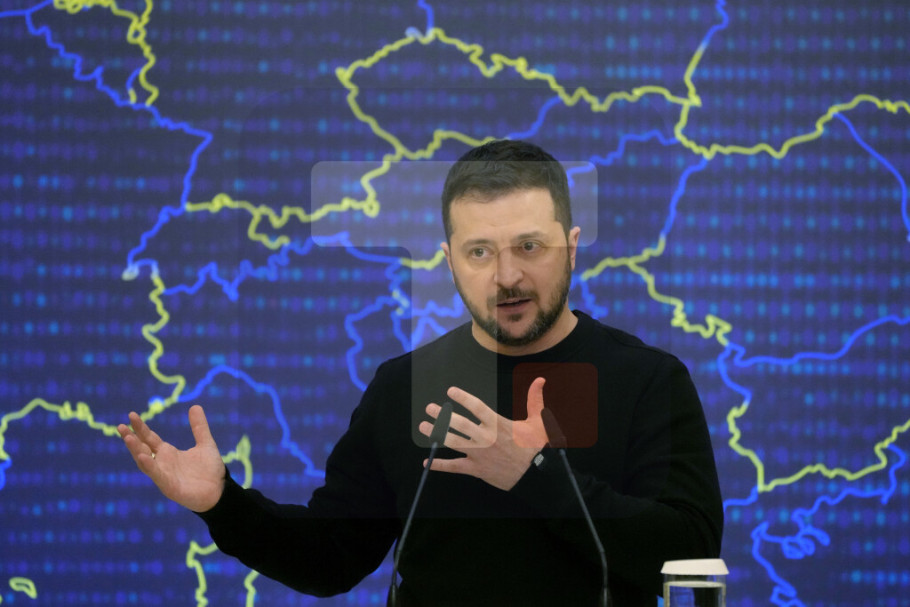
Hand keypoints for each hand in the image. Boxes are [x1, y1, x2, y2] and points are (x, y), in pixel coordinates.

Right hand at [118, 405, 224, 512]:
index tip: (131, 415)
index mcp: (168, 453)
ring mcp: (164, 475)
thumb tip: (195, 406)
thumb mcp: (205, 443)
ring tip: (128, 438)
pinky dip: (150, 466)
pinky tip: (143, 457)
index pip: (149, 438)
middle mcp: (162, 463)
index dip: (140, 427)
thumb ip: (199, 427)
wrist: (220, 492)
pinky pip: (157, 476)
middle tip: (121, 426)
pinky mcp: (169, 487)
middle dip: (131, 438)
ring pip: (145, 462)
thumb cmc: (210, 470)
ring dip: (136, 451)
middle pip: (142, 449)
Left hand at [418, 378, 548, 490]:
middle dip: (442, 415)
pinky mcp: (476, 469)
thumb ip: (534, 399)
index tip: (450, 391)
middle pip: (459, 424)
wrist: (536, 474)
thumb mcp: (538, 421)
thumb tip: (540, 380)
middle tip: (430, 408)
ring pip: (453, 442)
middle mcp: (485, 438)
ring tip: (423, 426)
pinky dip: (439, 465)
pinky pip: (454, 467)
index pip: (476, 407)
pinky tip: (426, 463)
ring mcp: (479, 454)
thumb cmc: (536, 447)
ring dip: (436, 434)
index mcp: (498, 424)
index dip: (462, 398)